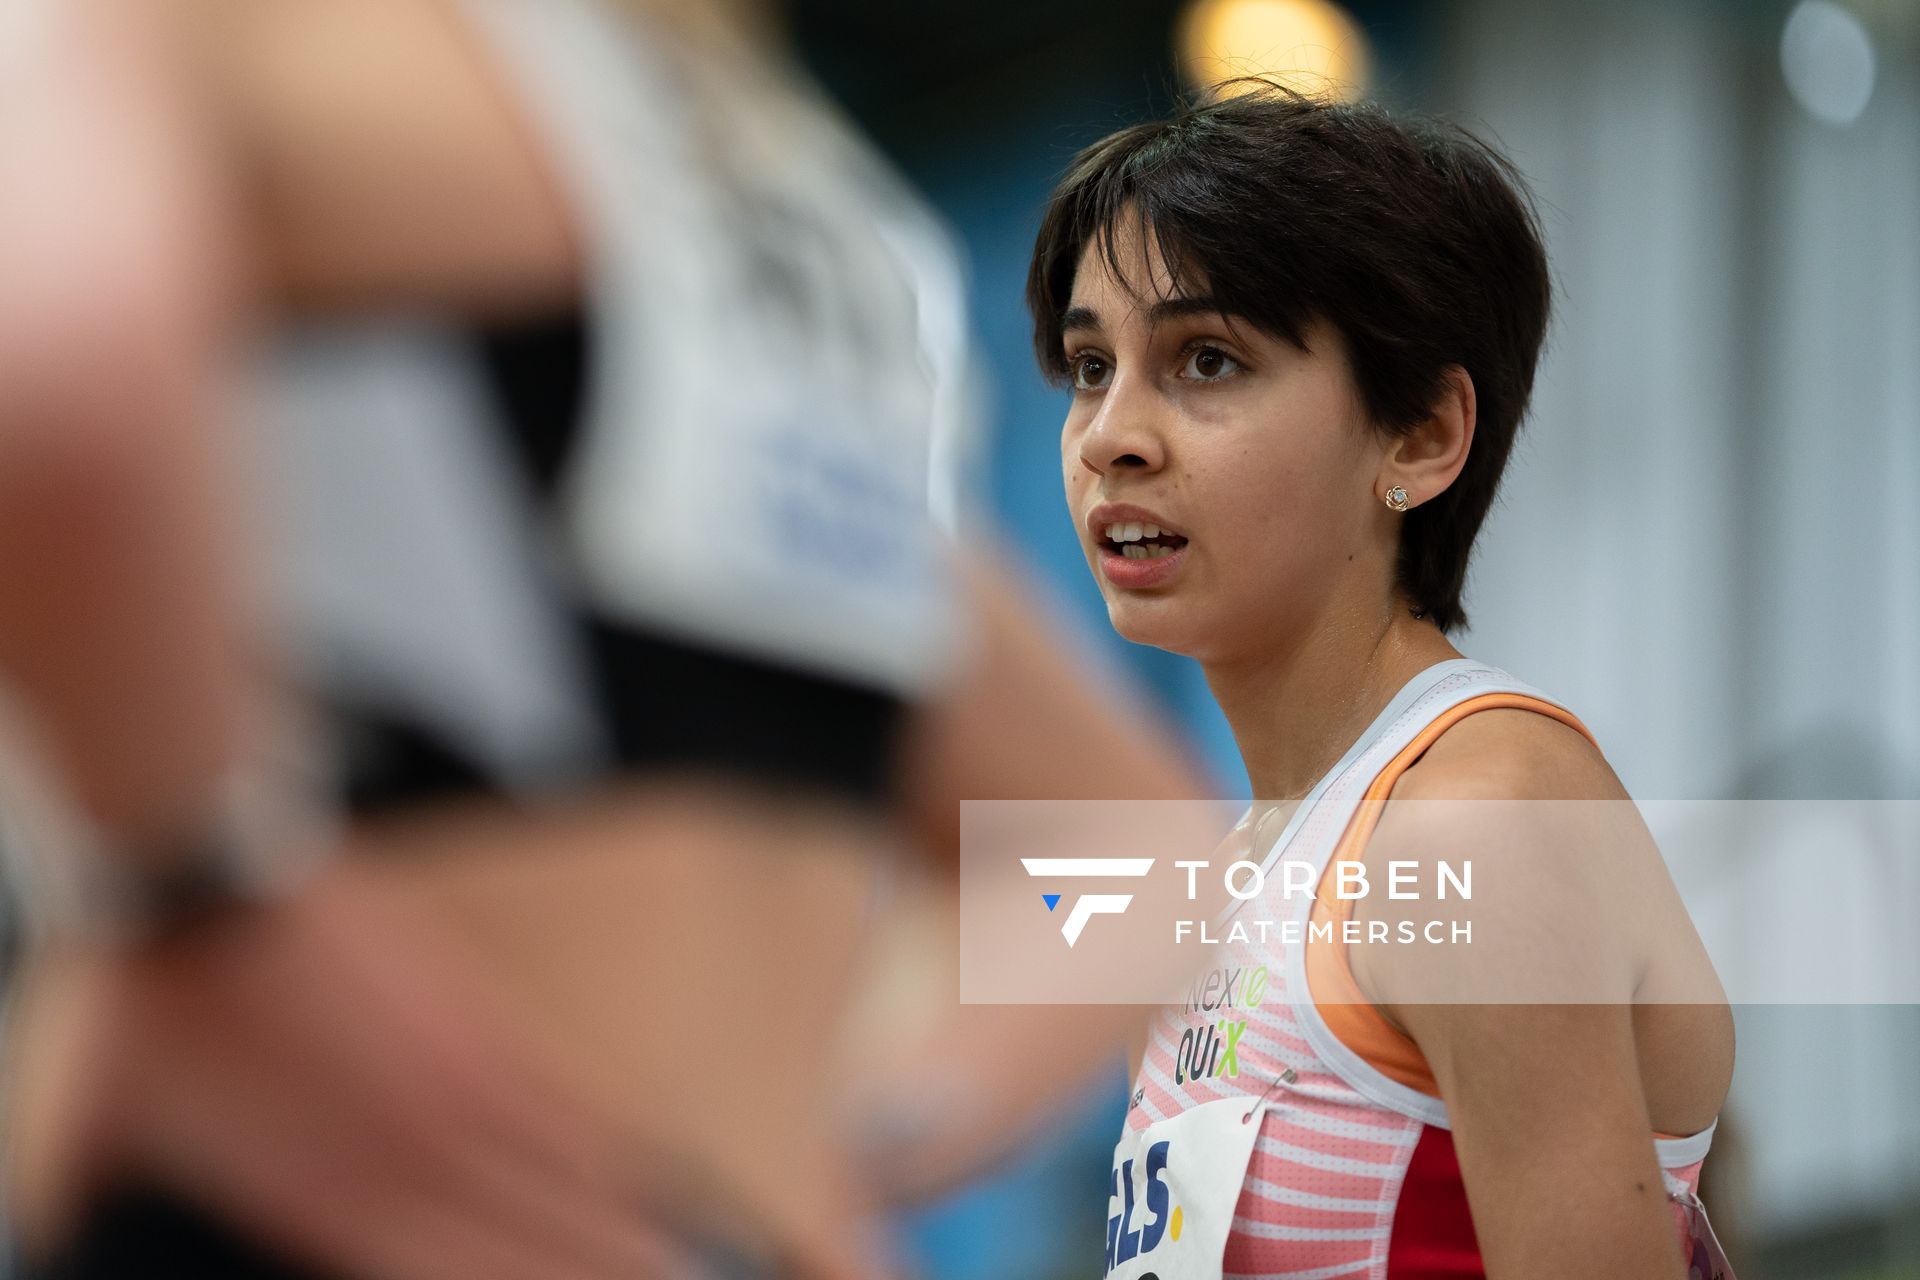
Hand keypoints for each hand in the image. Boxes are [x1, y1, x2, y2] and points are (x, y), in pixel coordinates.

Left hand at [8, 859, 683, 1279]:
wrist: (213, 878)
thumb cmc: (155, 1010)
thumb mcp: (107, 1136)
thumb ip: (100, 1212)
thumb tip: (66, 1243)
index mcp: (325, 1198)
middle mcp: (412, 1156)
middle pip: (536, 1249)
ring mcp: (459, 1086)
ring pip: (569, 1185)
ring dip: (622, 1239)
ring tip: (674, 1273)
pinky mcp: (481, 1026)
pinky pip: (565, 1109)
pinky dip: (608, 1159)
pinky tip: (641, 1184)